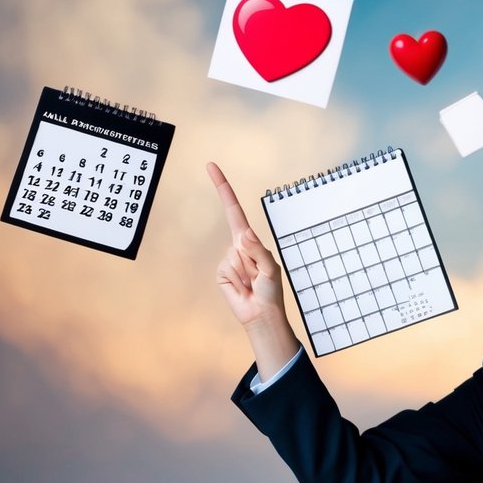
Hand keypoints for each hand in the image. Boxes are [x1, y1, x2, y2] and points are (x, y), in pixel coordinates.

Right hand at [208, 162, 300, 375]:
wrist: (260, 315)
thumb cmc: (270, 292)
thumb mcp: (271, 269)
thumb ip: (259, 251)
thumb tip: (244, 236)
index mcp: (250, 240)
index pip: (234, 210)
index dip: (223, 188)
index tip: (211, 166)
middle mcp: (238, 247)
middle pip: (239, 239)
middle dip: (251, 258)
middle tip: (258, 278)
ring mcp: (229, 260)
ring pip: (234, 258)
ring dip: (246, 273)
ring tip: (252, 284)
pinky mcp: (221, 273)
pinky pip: (227, 270)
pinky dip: (237, 280)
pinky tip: (243, 288)